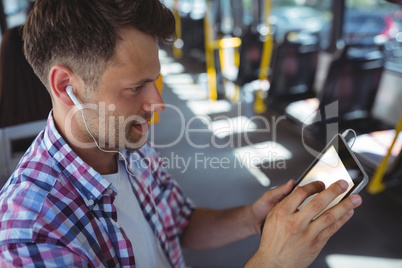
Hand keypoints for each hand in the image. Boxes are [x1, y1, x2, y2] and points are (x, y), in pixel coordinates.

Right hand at [246, 180, 361, 267]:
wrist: (274, 262)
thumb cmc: (273, 240)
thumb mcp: (272, 217)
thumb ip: (284, 202)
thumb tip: (298, 189)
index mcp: (282, 213)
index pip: (301, 193)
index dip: (313, 186)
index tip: (321, 184)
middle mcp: (295, 223)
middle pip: (318, 203)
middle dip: (333, 191)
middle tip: (343, 184)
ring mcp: (307, 234)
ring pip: (329, 216)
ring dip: (345, 206)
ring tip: (355, 198)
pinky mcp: (316, 244)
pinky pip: (332, 229)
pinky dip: (342, 219)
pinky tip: (348, 212)